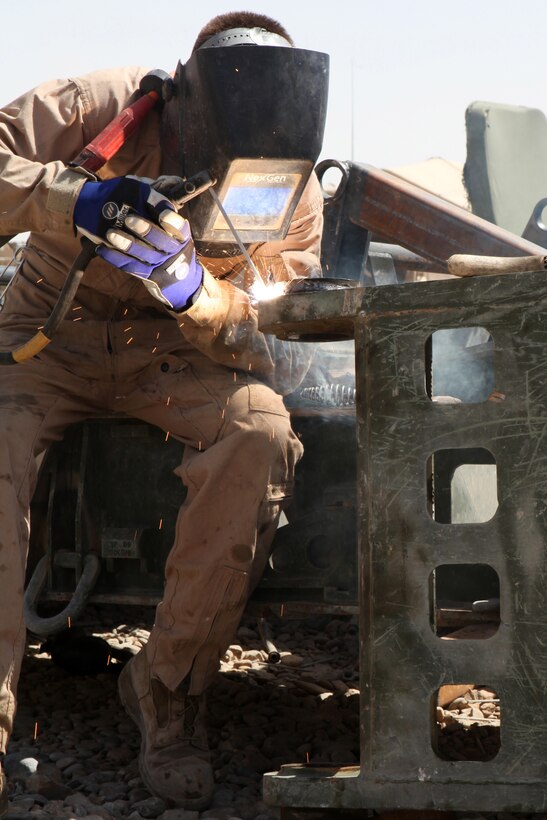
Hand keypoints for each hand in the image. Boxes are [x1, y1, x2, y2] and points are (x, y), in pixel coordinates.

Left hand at [73, 176, 202, 309]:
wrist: (176, 275)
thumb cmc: (167, 238)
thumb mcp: (171, 223)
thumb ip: (162, 203)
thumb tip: (158, 181)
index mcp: (181, 235)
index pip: (179, 227)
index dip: (172, 221)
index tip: (163, 215)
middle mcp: (172, 250)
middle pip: (161, 241)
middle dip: (146, 230)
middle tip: (130, 219)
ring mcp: (159, 263)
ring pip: (143, 254)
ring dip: (126, 244)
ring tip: (111, 234)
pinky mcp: (146, 274)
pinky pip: (129, 266)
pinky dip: (115, 258)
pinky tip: (102, 249)